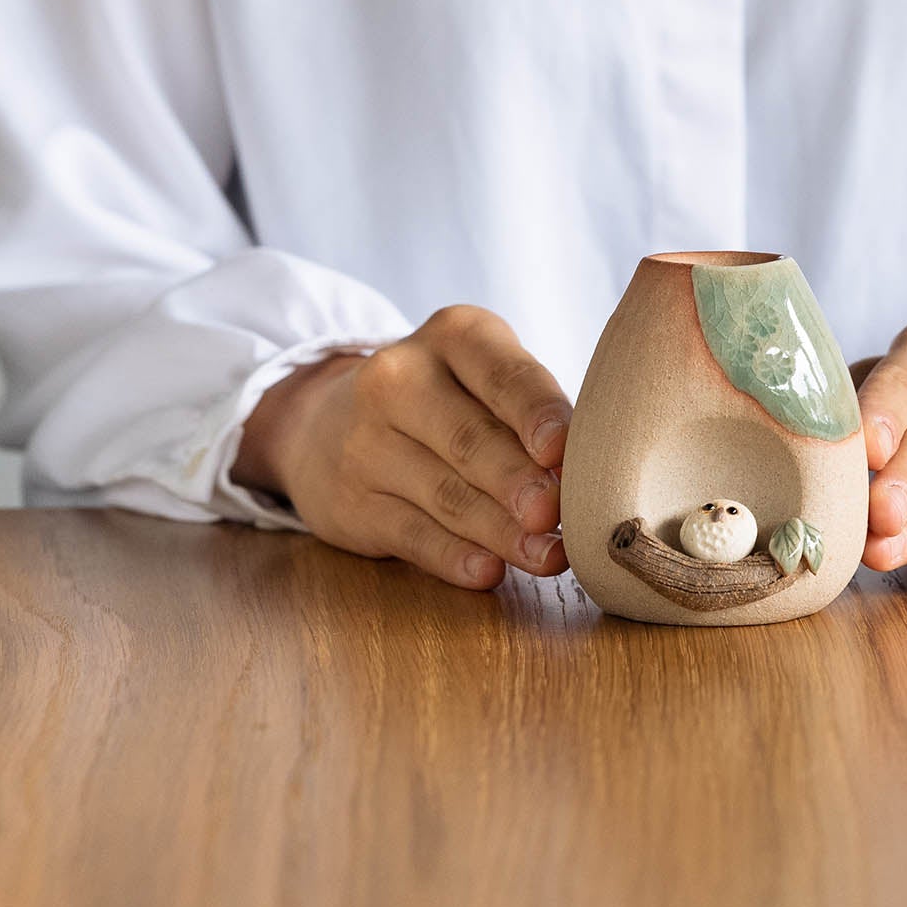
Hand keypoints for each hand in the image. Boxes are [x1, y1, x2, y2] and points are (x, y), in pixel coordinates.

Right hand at [232, 304, 572, 589]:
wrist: (326, 421)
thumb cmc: (447, 397)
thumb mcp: (485, 376)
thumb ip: (530, 414)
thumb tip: (581, 477)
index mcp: (454, 335)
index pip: (503, 374)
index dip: (536, 414)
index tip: (562, 452)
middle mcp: (400, 378)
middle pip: (469, 437)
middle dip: (518, 479)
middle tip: (556, 512)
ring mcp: (367, 442)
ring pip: (445, 494)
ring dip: (502, 531)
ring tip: (549, 556)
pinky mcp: (352, 503)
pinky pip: (412, 535)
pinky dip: (454, 557)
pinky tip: (489, 571)